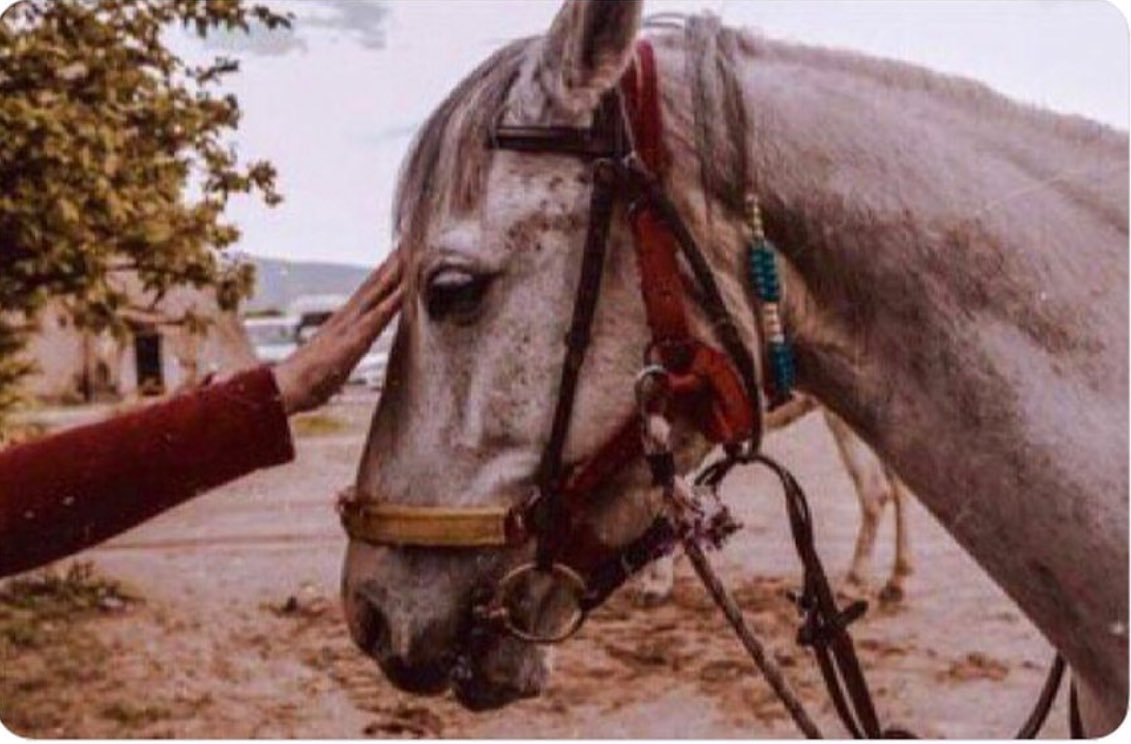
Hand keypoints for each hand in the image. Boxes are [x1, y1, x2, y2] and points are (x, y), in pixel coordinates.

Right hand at [274, 252, 403, 414]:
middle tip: (409, 241)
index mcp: (343, 324)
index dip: (383, 275)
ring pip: (377, 294)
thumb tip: (344, 356)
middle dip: (392, 264)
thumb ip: (341, 355)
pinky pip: (377, 317)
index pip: (368, 294)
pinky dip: (392, 301)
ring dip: (395, 273)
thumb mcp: (331, 366)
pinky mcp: (352, 341)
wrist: (283, 390)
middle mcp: (346, 319)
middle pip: (373, 286)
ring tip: (410, 253)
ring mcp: (349, 328)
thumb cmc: (305, 382)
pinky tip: (406, 288)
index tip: (398, 256)